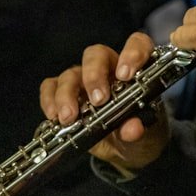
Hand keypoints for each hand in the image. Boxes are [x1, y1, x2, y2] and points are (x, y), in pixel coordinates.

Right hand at [39, 33, 169, 172]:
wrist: (125, 151)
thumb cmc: (140, 133)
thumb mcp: (145, 134)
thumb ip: (139, 128)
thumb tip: (133, 128)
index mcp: (135, 71)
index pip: (137, 44)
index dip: (132, 53)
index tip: (125, 75)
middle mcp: (109, 70)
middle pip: (97, 54)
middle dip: (94, 75)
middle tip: (98, 100)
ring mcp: (85, 81)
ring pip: (71, 72)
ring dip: (67, 94)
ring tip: (69, 118)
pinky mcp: (67, 96)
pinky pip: (51, 86)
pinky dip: (49, 99)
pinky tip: (54, 116)